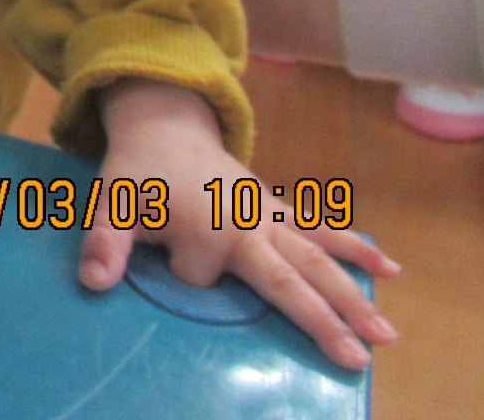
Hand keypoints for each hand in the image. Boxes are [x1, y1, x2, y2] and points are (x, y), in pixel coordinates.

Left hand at [80, 79, 397, 368]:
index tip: (158, 245)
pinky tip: (389, 268)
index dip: (174, 268)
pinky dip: (353, 246)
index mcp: (205, 225)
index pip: (197, 278)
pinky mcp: (277, 209)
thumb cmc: (136, 171)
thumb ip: (103, 242)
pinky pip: (319, 230)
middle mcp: (246, 223)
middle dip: (322, 317)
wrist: (163, 126)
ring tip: (385, 332)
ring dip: (350, 295)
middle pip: (289, 278)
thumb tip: (94, 283)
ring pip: (316, 259)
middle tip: (355, 356)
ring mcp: (268, 216)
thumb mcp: (108, 202)